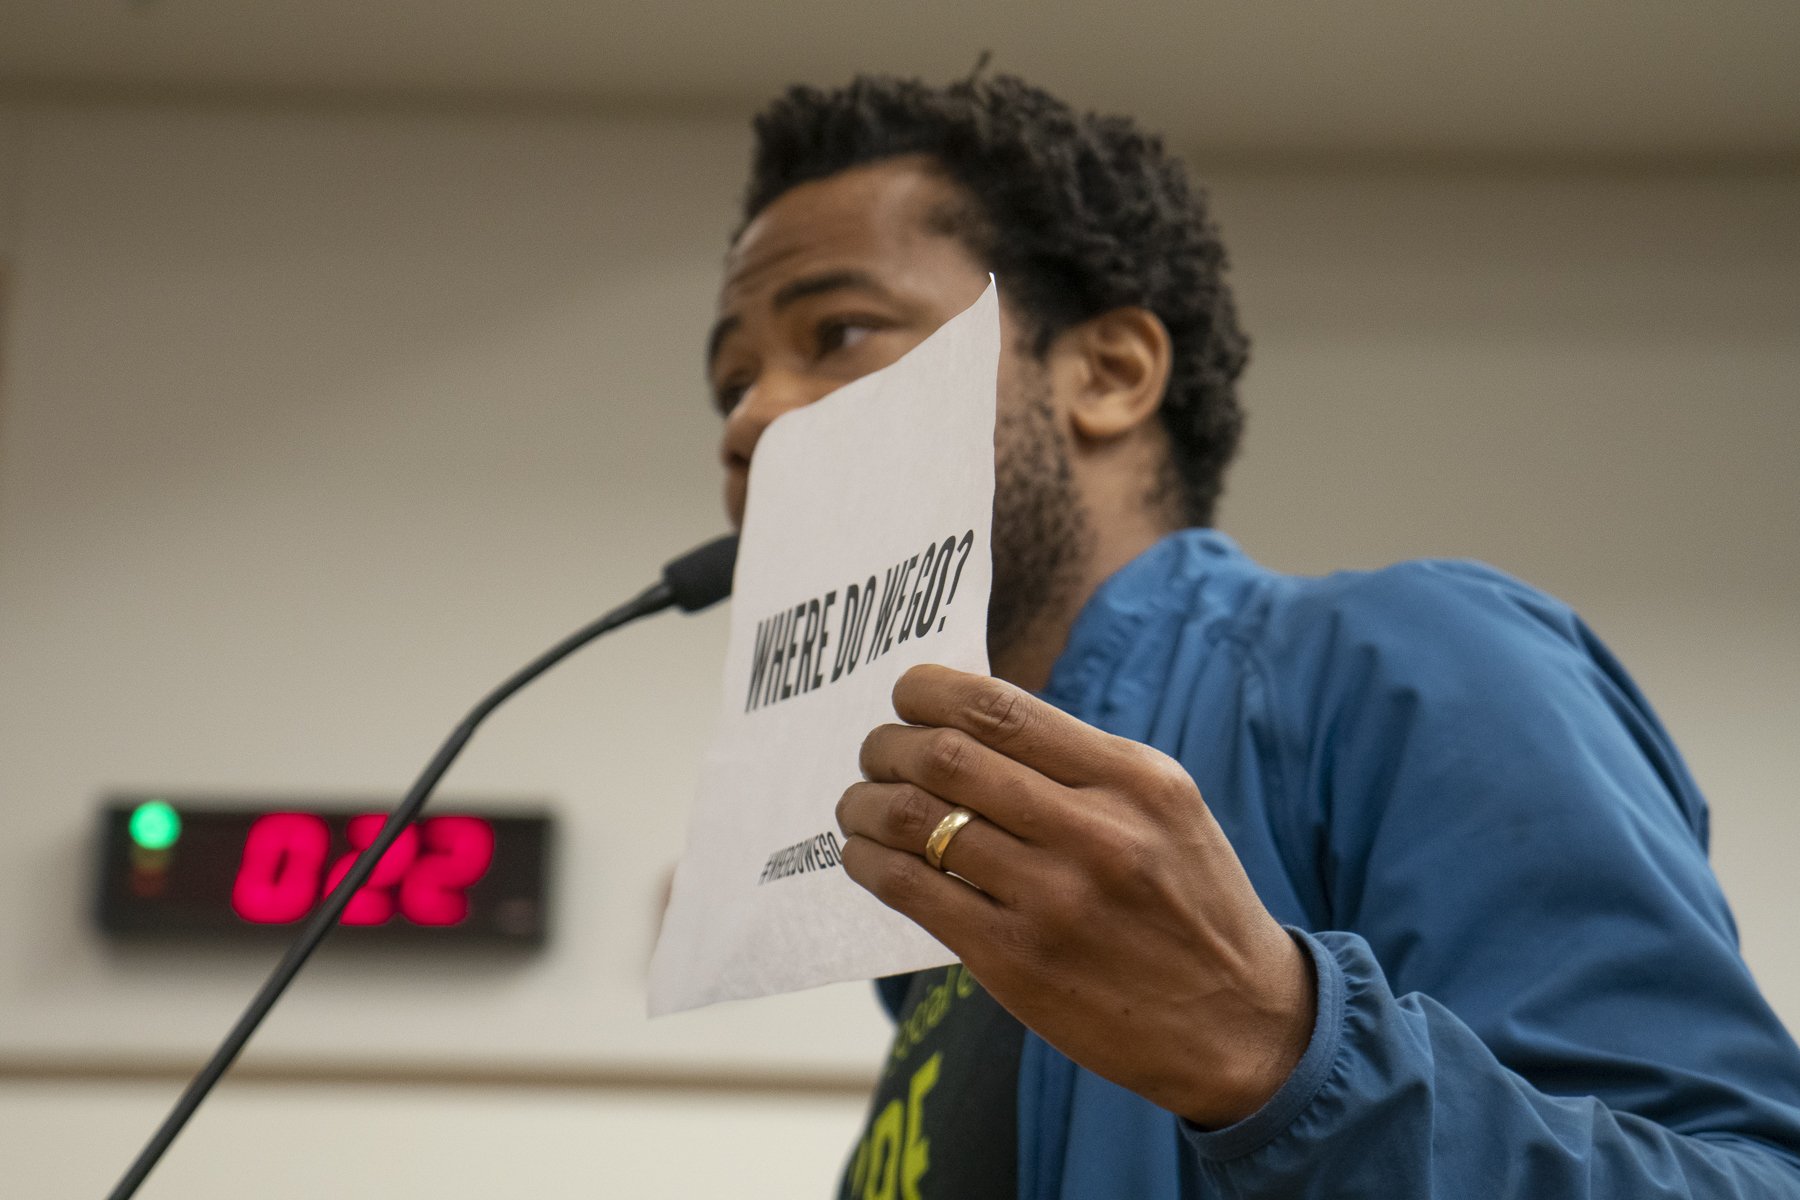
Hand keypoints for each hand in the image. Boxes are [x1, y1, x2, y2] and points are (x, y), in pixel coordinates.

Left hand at [837, 664, 1314, 1128]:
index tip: (906, 694)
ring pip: (918, 821)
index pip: (1002, 709)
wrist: (1239, 1023)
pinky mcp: (1016, 961)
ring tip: (857, 805)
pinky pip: (913, 893)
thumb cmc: (1190, 904)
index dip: (930, 691)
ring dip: (866, 803)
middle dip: (888, 745)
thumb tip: (968, 724)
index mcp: (1135, 779)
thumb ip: (1080, 765)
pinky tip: (864, 857)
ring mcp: (1053, 899)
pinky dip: (870, 864)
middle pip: (948, 757)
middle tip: (874, 753)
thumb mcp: (1164, 809)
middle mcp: (1096, 831)